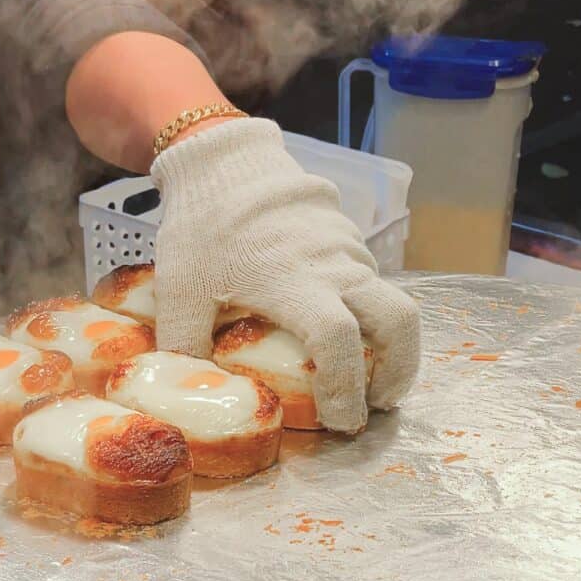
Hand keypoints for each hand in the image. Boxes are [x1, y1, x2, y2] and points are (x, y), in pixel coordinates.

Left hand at [151, 118, 420, 432]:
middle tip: (376, 402)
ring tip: (363, 376)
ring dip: (390, 345)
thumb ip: (182, 344)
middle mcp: (335, 266)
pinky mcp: (350, 237)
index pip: (339, 340)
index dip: (345, 385)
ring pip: (393, 302)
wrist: (225, 162)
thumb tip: (188, 391)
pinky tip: (341, 331)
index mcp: (295, 282)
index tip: (341, 418)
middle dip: (401, 369)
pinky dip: (371, 315)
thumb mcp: (179, 289)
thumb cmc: (202, 225)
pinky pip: (374, 282)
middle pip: (399, 322)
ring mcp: (348, 249)